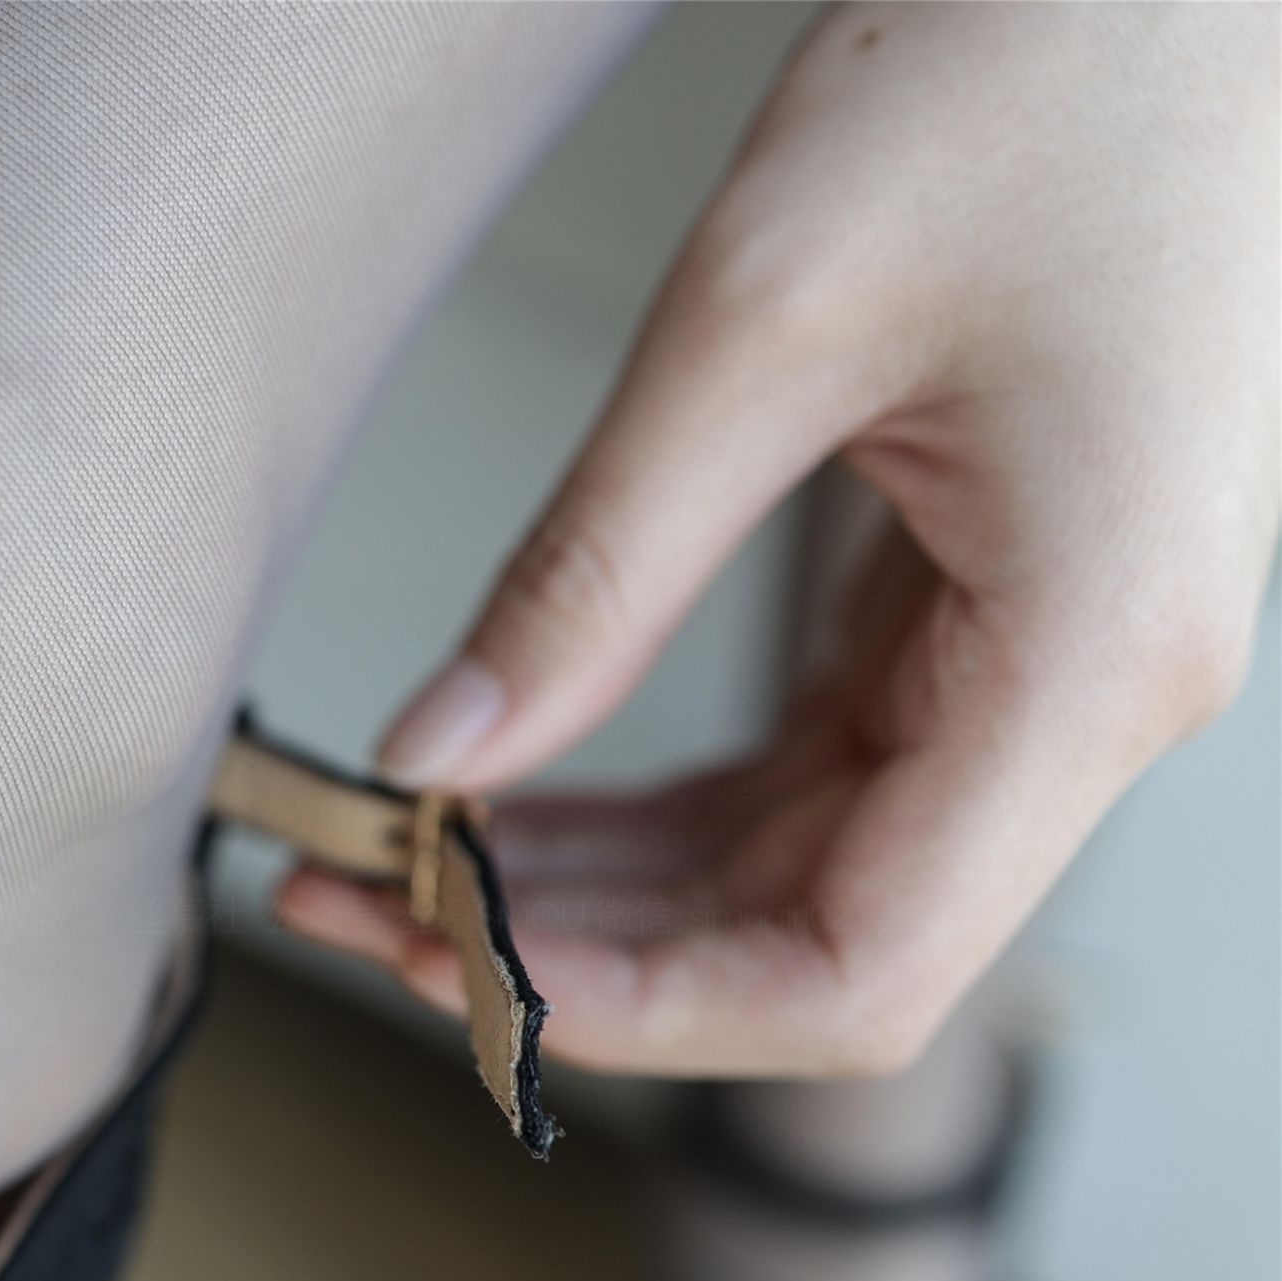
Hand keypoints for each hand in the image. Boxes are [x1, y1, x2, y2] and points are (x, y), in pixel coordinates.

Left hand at [280, 1, 1279, 1076]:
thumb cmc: (1037, 72)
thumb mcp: (764, 323)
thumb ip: (590, 571)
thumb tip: (436, 753)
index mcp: (1093, 660)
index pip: (857, 970)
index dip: (641, 1008)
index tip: (451, 967)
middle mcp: (1098, 692)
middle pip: (819, 937)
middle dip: (583, 944)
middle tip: (361, 896)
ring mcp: (1054, 652)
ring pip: (805, 863)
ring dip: (606, 880)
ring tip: (401, 849)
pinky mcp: (995, 600)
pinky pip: (820, 762)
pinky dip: (669, 795)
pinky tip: (520, 782)